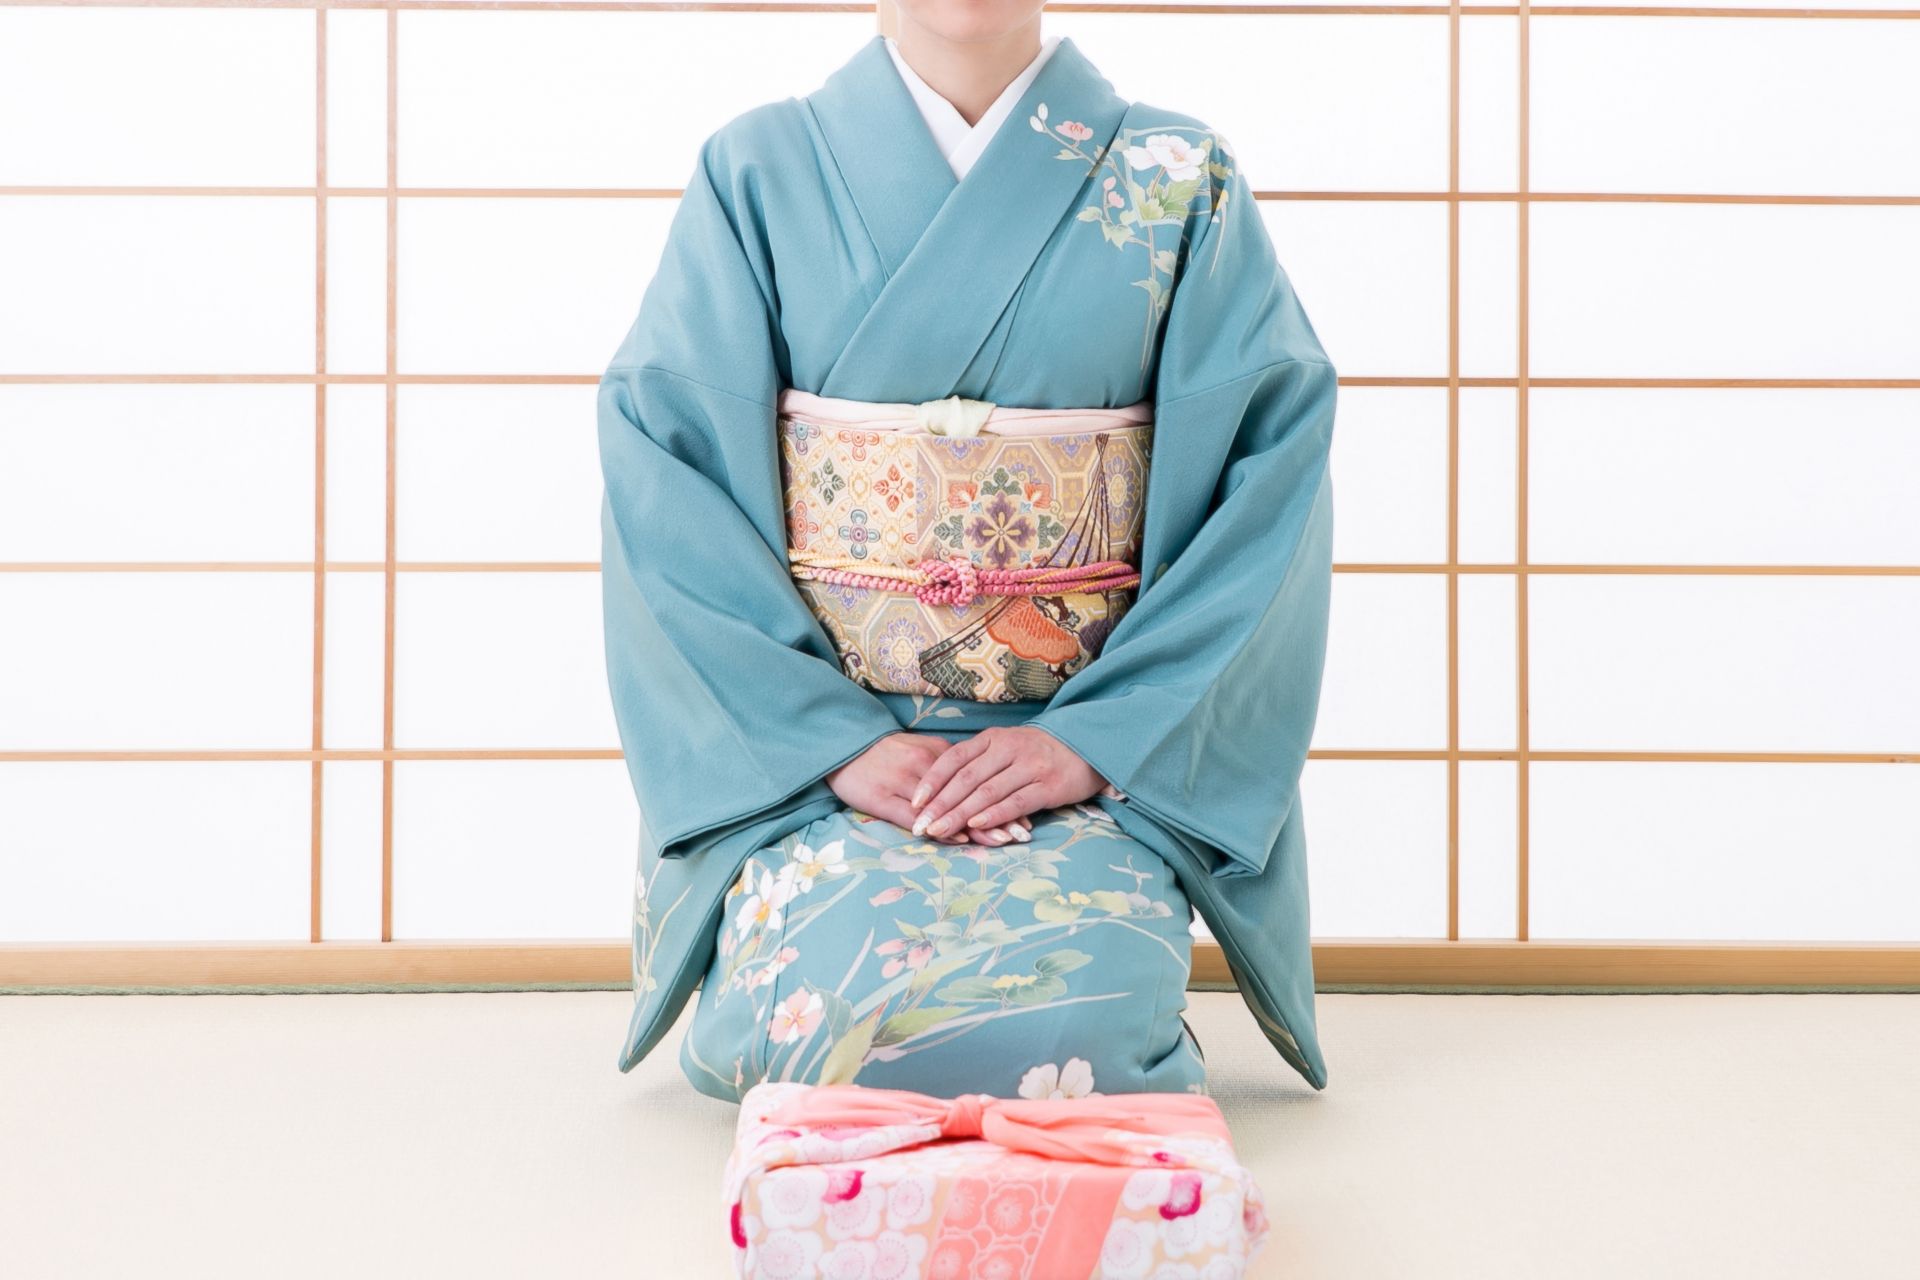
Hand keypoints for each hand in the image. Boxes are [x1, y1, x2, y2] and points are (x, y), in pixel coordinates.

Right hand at [827, 733, 1029, 845]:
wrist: (842, 746)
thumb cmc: (884, 753)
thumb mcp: (919, 751)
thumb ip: (946, 765)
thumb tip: (975, 781)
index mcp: (937, 754)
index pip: (977, 780)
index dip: (1001, 799)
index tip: (1025, 816)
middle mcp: (925, 766)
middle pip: (968, 793)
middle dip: (998, 815)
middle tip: (1023, 834)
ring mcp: (904, 782)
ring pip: (947, 807)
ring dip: (976, 825)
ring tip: (1002, 841)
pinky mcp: (882, 798)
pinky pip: (915, 816)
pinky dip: (939, 828)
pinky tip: (957, 839)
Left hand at [907, 725, 1104, 839]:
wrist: (1087, 745)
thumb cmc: (1039, 751)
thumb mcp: (1006, 747)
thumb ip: (979, 763)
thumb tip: (941, 789)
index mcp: (993, 738)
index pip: (954, 758)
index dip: (932, 781)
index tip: (913, 803)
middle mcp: (1008, 749)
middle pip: (965, 779)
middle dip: (939, 805)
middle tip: (919, 826)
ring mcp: (1029, 766)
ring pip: (986, 792)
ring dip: (959, 814)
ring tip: (939, 831)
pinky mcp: (1049, 785)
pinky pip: (1016, 802)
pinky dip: (994, 814)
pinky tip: (976, 826)